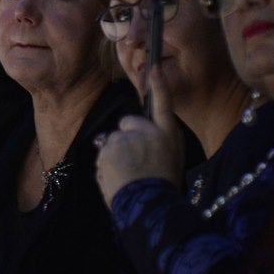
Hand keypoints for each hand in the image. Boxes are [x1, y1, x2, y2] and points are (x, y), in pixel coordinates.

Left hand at [94, 63, 184, 201]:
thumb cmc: (162, 187)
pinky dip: (106, 166)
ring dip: (115, 155)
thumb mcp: (170, 161)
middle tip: (134, 162)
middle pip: (127, 122)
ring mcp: (129, 138)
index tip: (153, 66)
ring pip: (113, 141)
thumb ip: (153, 143)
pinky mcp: (111, 148)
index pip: (164, 103)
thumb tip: (131, 135)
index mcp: (169, 135)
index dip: (158, 85)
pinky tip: (118, 179)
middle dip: (125, 137)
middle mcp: (150, 132)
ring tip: (128, 176)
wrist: (151, 207)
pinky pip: (103, 154)